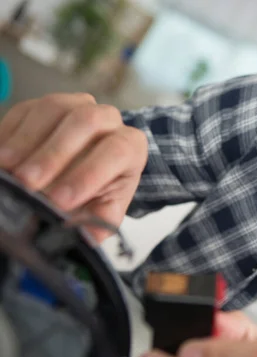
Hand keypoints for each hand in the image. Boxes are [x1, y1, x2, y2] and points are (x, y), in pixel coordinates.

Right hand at [0, 93, 147, 241]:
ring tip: (7, 170)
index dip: (89, 175)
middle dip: (54, 154)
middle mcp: (107, 118)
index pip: (117, 151)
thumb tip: (89, 236)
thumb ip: (100, 220)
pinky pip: (24, 110)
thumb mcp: (104, 210)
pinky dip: (9, 135)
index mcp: (130, 144)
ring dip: (27, 141)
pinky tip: (0, 160)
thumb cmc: (96, 193)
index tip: (61, 200)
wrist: (79, 172)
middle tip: (27, 184)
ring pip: (53, 109)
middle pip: (86, 122)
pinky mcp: (40, 105)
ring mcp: (73, 105)